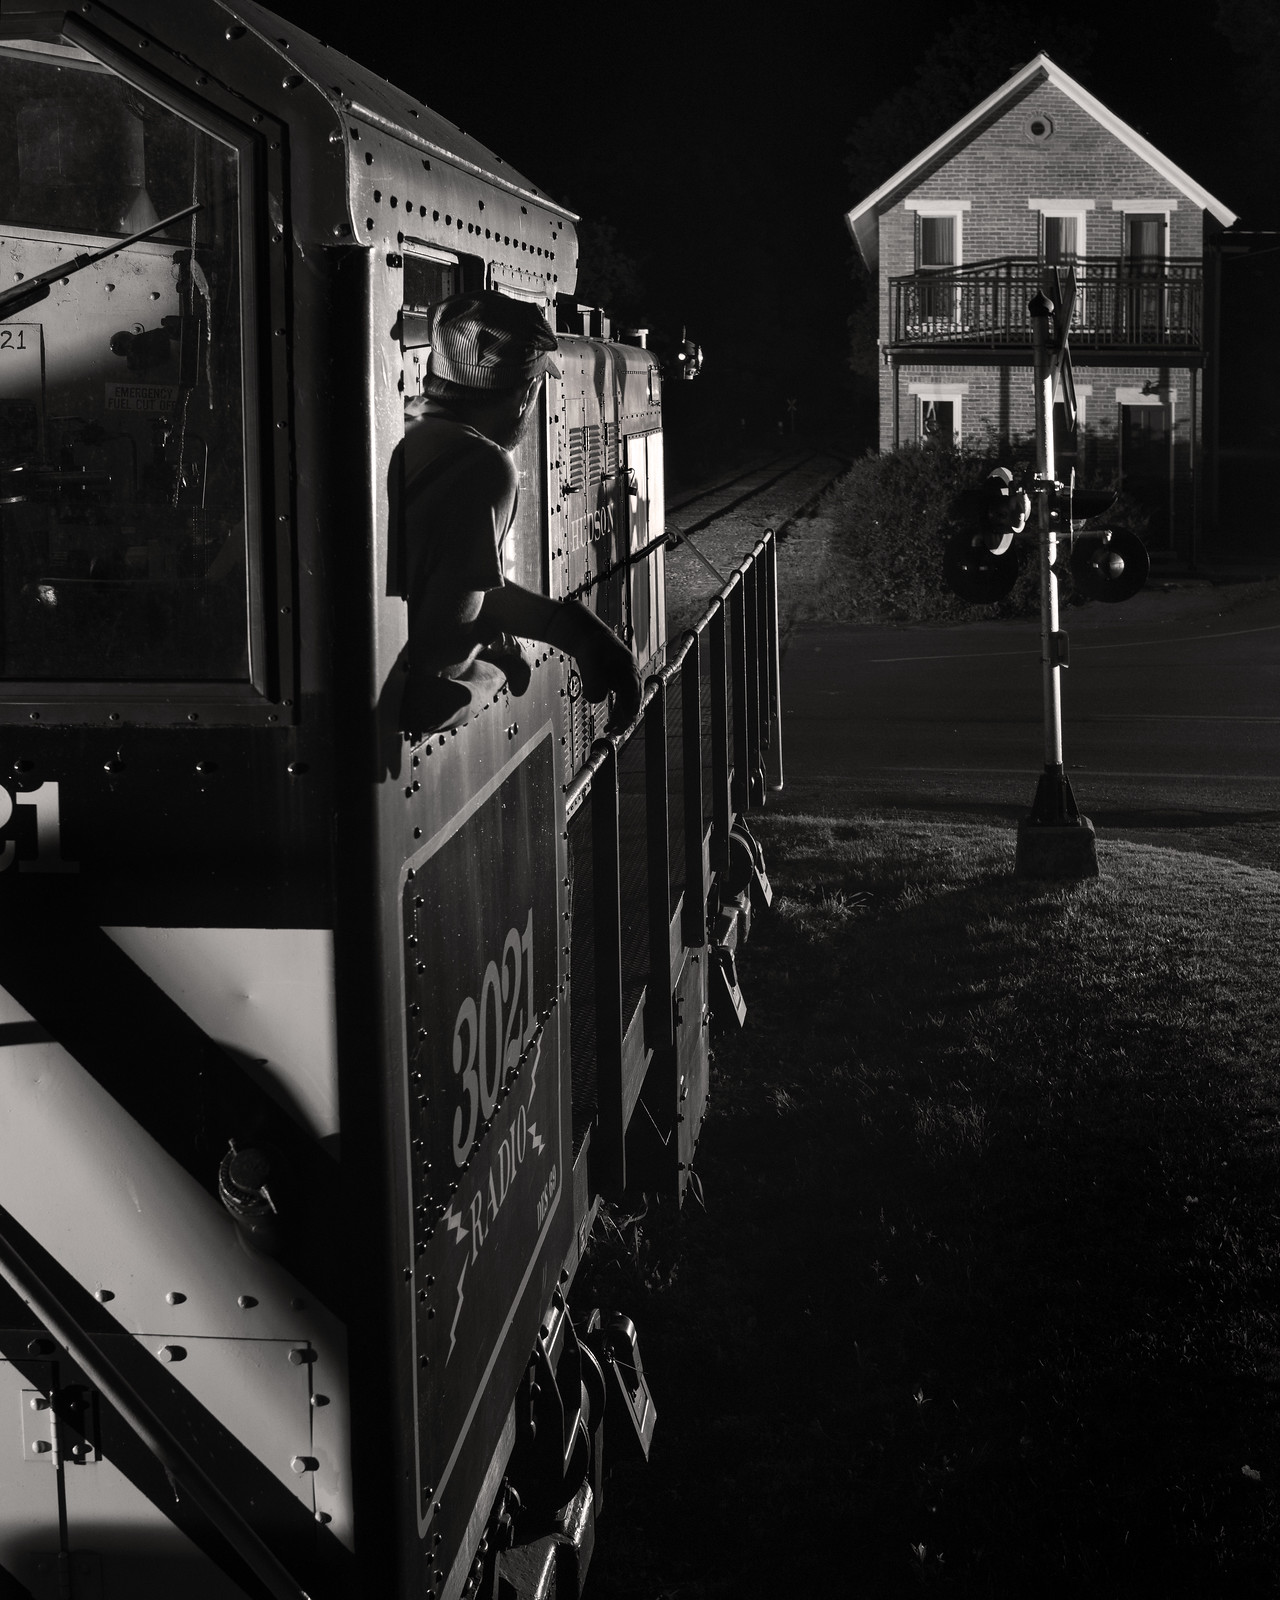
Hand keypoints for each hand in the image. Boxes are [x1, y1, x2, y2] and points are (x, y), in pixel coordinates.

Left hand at [547, 600, 642, 732]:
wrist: (586, 636)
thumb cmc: (589, 643)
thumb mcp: (589, 658)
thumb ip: (593, 679)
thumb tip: (596, 700)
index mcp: (629, 665)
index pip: (634, 690)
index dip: (631, 706)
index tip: (625, 720)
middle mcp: (630, 674)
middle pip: (633, 699)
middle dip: (626, 717)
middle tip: (614, 731)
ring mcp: (624, 679)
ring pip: (627, 703)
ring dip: (620, 718)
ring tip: (610, 730)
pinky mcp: (616, 684)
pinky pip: (620, 703)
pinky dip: (616, 714)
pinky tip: (608, 724)